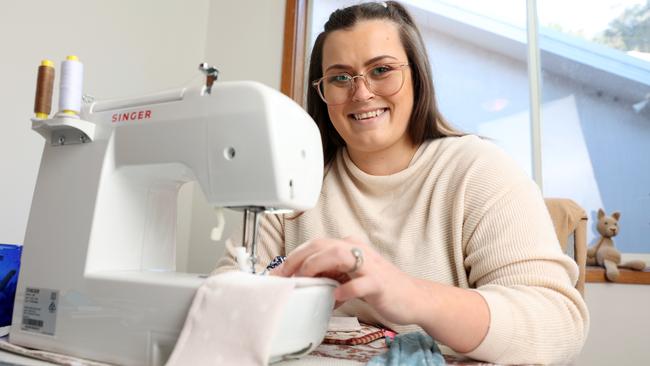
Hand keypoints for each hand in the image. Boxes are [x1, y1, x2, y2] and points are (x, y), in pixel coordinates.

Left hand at [278, 236, 421, 324]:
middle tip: (282, 276)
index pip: (316, 244)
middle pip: (322, 245)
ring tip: (304, 279)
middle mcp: (358, 251)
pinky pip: (360, 283)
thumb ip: (330, 275)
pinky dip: (346, 289)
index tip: (278, 272)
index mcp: (349, 247)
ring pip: (338, 255)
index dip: (294, 256)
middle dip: (298, 259)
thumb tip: (305, 282)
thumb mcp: (350, 278)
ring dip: (317, 266)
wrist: (412, 298)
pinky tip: (335, 296)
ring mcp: (370, 266)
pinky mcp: (379, 283)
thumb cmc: (380, 287)